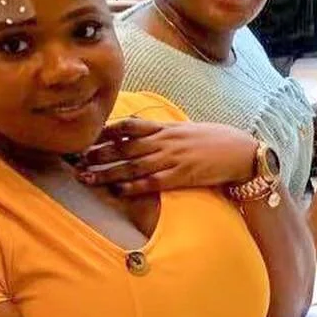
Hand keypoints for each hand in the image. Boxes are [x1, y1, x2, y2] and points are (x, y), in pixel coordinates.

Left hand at [76, 119, 259, 196]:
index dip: (105, 131)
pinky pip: (152, 182)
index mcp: (167, 128)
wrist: (242, 151)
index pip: (130, 125)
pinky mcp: (181, 176)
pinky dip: (133, 186)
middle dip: (97, 153)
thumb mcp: (187, 129)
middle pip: (124, 147)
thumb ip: (163, 131)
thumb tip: (141, 132)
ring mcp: (173, 158)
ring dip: (107, 172)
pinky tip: (117, 190)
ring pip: (132, 165)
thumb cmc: (215, 140)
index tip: (86, 136)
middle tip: (75, 160)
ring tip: (85, 178)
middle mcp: (166, 141)